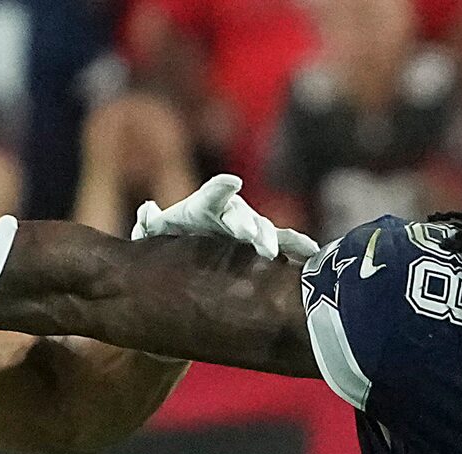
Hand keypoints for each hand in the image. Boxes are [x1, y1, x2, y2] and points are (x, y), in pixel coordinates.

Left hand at [132, 173, 318, 262]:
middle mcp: (230, 214)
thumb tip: (148, 211)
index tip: (232, 184)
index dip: (221, 190)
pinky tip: (312, 254)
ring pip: (264, 231)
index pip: (211, 196)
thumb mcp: (159, 235)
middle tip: (252, 235)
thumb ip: (150, 223)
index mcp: (203, 209)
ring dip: (271, 239)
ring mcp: (250, 228)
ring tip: (276, 252)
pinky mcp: (264, 244)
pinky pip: (285, 244)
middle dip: (248, 224)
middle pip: (241, 216)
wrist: (192, 262)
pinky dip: (297, 247)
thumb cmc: (174, 243)